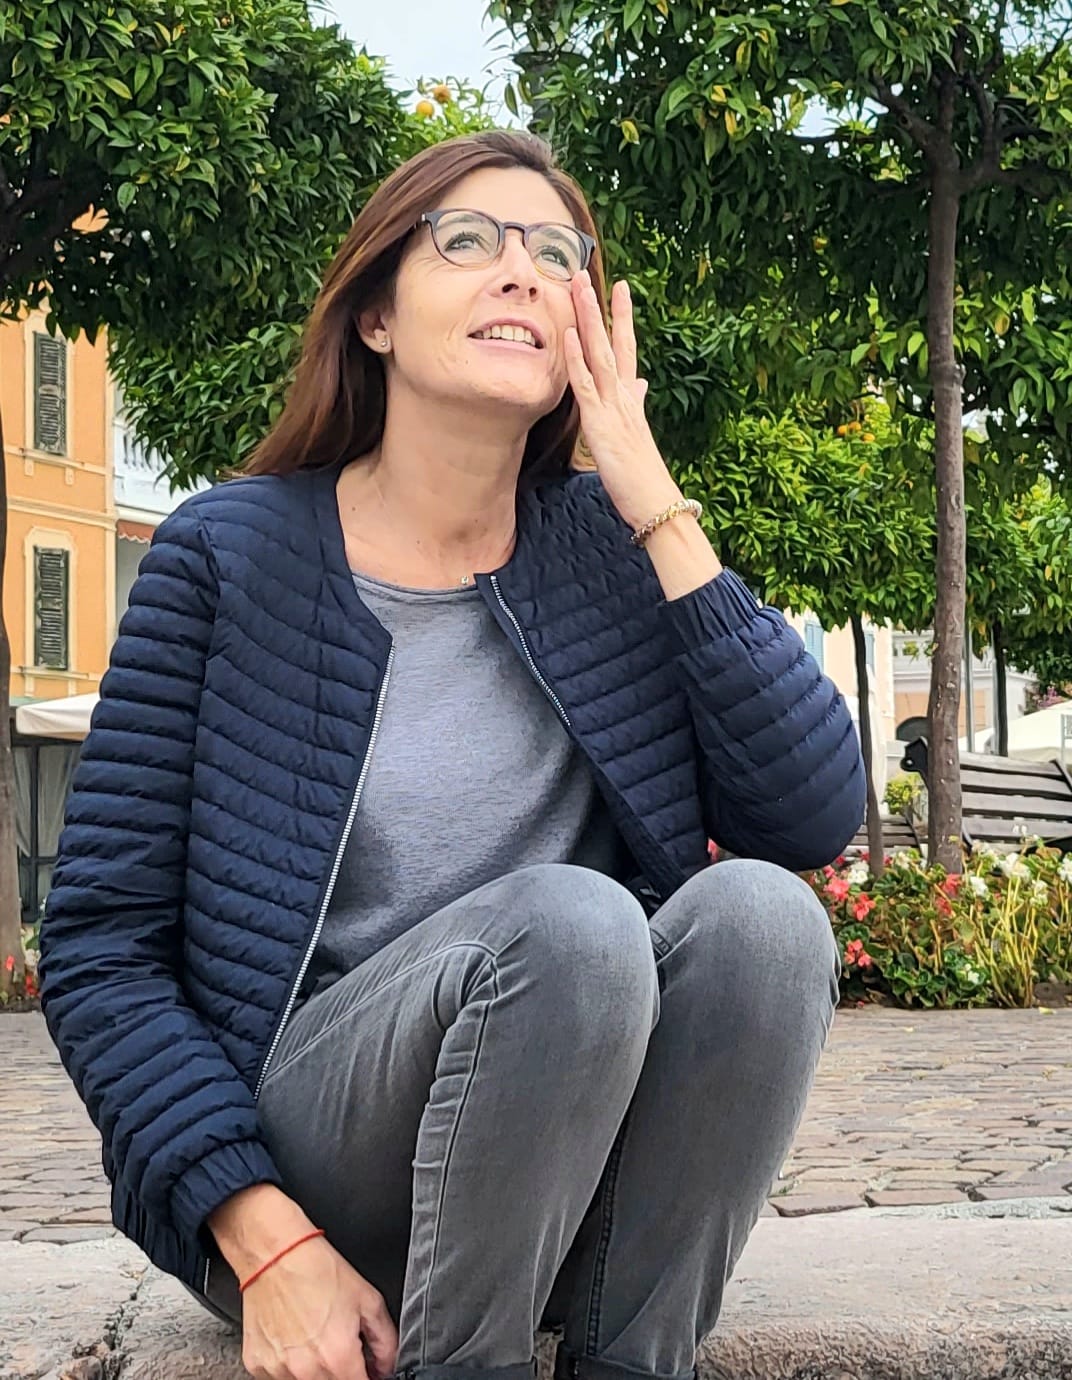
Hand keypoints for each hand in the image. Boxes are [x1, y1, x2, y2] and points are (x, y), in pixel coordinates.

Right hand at [240, 1233, 398, 1379]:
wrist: (276, 1255)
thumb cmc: (318, 1270)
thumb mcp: (368, 1298)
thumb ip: (385, 1340)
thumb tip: (386, 1365)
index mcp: (338, 1357)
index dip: (367, 1377)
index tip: (365, 1369)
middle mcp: (307, 1371)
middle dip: (342, 1372)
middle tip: (338, 1346)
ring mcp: (279, 1371)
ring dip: (315, 1371)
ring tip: (314, 1338)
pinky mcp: (257, 1365)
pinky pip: (280, 1377)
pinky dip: (289, 1365)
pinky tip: (294, 1339)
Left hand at [565, 271, 681, 529]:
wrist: (656, 502)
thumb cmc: (645, 475)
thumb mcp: (638, 433)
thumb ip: (637, 405)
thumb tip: (641, 384)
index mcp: (630, 399)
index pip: (627, 349)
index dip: (622, 318)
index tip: (619, 288)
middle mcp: (624, 395)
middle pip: (613, 342)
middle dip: (601, 307)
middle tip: (589, 274)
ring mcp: (613, 406)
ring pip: (599, 353)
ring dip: (588, 319)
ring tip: (578, 287)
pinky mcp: (600, 423)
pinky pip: (586, 385)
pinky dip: (577, 359)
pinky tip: (568, 335)